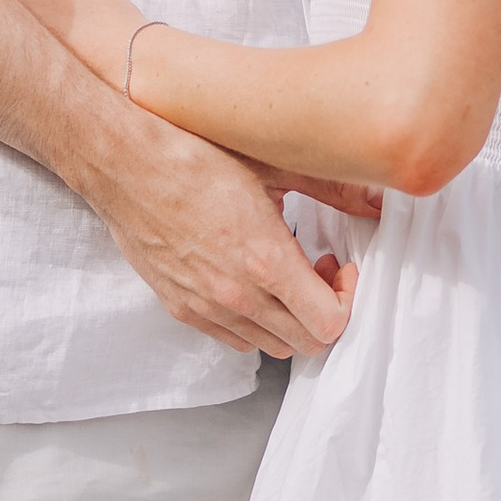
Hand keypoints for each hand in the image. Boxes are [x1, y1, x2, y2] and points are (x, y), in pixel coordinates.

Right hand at [89, 115, 357, 358]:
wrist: (124, 162)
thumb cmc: (193, 155)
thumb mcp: (273, 164)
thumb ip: (331, 188)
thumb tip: (376, 199)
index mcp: (265, 261)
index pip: (329, 323)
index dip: (347, 300)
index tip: (341, 267)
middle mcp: (235, 295)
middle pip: (304, 343)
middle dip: (324, 311)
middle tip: (320, 271)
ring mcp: (204, 307)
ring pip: (269, 346)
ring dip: (288, 320)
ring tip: (286, 275)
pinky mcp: (179, 307)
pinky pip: (231, 337)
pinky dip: (253, 321)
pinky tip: (250, 279)